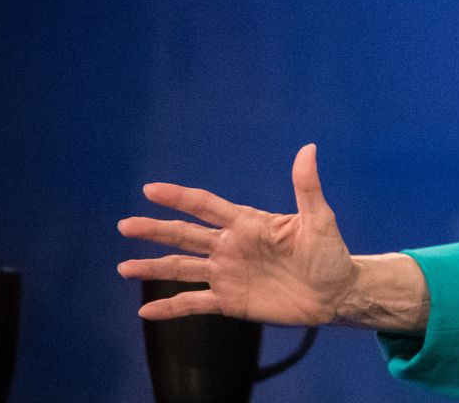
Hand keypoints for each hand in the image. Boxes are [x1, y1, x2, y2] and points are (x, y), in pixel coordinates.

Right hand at [118, 144, 357, 324]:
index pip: (206, 206)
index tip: (150, 189)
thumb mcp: (319, 219)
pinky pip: (194, 304)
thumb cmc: (329, 253)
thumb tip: (308, 148)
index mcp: (248, 224)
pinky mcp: (230, 301)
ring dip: (153, 268)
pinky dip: (170, 307)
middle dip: (155, 229)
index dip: (179, 197)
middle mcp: (230, 247)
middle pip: (185, 236)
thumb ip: (307, 187)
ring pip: (181, 269)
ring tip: (123, 267)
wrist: (335, 292)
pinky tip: (145, 311)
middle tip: (125, 225)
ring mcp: (227, 274)